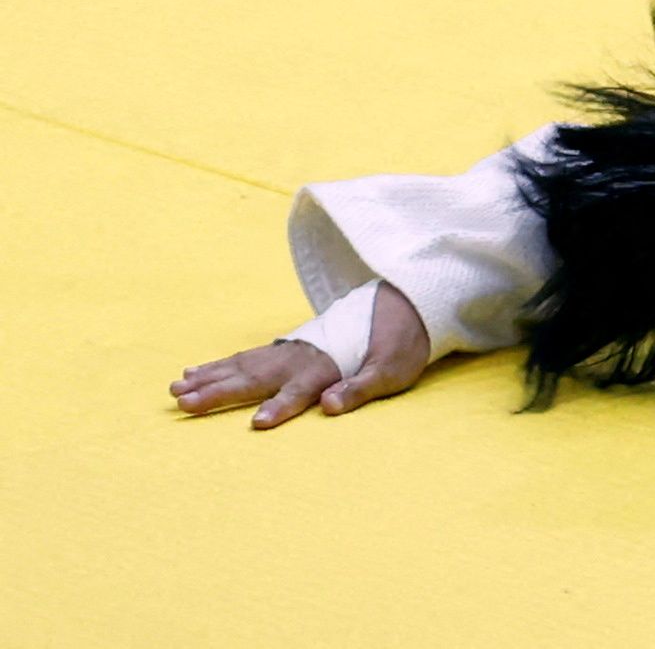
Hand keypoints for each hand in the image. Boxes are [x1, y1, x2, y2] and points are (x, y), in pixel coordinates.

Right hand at [170, 282, 432, 427]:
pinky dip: (217, 364)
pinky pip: (244, 356)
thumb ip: (360, 389)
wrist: (402, 307)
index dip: (279, 408)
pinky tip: (194, 371)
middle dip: (219, 392)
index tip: (256, 424)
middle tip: (184, 403)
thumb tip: (330, 406)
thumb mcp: (392, 371)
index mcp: (326, 369)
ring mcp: (288, 350)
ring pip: (241, 365)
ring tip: (176, 388)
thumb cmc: (398, 347)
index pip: (298, 393)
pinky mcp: (284, 347)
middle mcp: (300, 359)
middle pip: (255, 378)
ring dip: (208, 377)